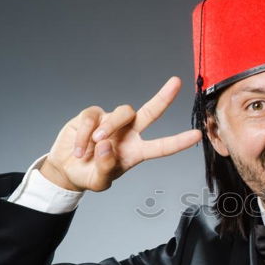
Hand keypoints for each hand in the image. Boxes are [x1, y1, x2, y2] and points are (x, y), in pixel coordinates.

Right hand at [40, 77, 201, 191]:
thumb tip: (107, 144)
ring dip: (109, 128)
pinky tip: (79, 149)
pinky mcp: (93, 115)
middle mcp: (129, 133)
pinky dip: (84, 135)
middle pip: (150, 112)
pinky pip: (92, 118)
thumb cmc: (89, 174)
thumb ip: (106, 167)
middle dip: (164, 97)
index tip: (197, 135)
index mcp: (137, 151)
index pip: (162, 146)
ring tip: (95, 145)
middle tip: (177, 82)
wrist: (66, 169)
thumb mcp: (99, 181)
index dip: (179, 142)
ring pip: (121, 114)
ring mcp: (112, 122)